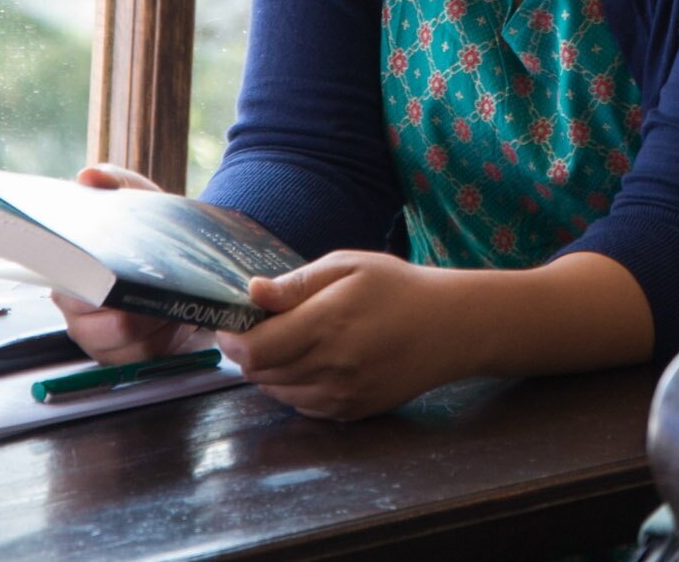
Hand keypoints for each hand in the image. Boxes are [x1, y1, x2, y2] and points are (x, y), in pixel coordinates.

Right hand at [50, 163, 214, 365]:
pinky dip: (164, 338)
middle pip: (95, 324)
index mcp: (68, 275)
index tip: (108, 276)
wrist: (181, 258)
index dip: (85, 284)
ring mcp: (101, 340)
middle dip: (129, 308)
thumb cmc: (148, 231)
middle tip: (156, 288)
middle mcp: (77, 313)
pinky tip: (179, 318)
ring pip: (123, 343)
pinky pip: (142, 357)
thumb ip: (114, 182)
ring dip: (153, 322)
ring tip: (174, 299)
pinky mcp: (128, 357)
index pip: (66, 285)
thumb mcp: (135, 200)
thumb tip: (88, 175)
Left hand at [215, 251, 464, 420]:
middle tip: (258, 325)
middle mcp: (331, 368)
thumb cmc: (396, 287)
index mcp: (327, 325)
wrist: (448, 328)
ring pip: (277, 392)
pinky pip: (302, 404)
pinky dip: (294, 384)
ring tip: (289, 338)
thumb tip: (251, 292)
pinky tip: (313, 358)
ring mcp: (341, 396)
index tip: (230, 320)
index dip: (233, 337)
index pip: (255, 350)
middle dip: (248, 350)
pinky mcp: (350, 412)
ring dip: (269, 368)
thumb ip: (297, 284)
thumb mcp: (348, 266)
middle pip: (260, 373)